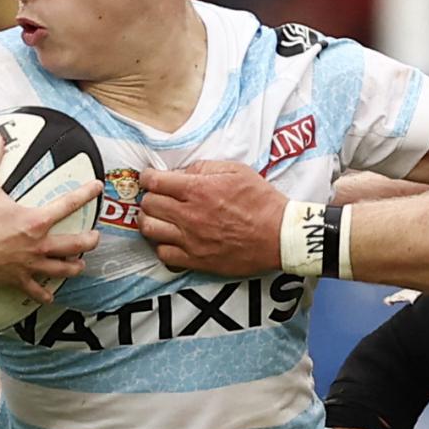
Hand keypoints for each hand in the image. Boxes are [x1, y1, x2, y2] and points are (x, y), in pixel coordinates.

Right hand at [0, 133, 94, 301]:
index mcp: (35, 221)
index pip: (68, 204)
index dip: (86, 193)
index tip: (98, 187)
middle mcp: (39, 244)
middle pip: (76, 244)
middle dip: (89, 241)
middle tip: (94, 238)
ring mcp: (30, 264)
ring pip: (63, 270)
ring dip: (74, 267)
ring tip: (80, 265)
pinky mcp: (18, 279)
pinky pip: (36, 290)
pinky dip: (44, 294)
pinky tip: (49, 296)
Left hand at [135, 160, 289, 276]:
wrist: (280, 237)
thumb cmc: (262, 202)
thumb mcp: (238, 171)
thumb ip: (205, 168)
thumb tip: (182, 172)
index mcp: (198, 189)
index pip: (154, 181)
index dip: (148, 177)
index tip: (151, 178)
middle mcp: (189, 215)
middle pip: (148, 204)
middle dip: (149, 197)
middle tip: (158, 197)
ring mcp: (191, 240)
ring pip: (149, 229)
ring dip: (150, 220)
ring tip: (159, 218)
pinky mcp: (197, 260)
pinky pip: (163, 254)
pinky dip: (162, 245)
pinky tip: (171, 239)